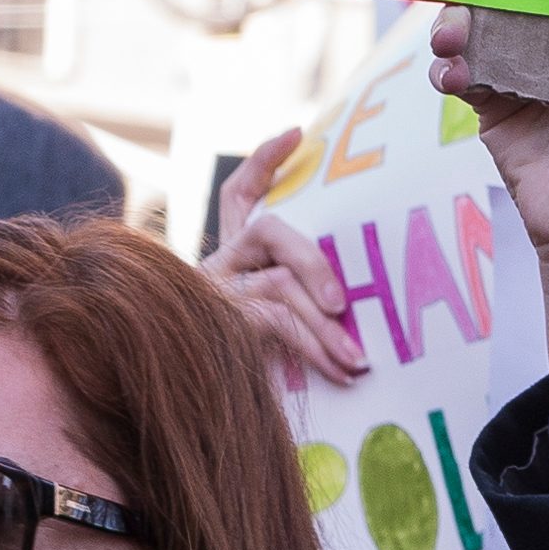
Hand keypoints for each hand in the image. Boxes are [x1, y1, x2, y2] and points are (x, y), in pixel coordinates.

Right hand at [202, 125, 369, 389]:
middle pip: (266, 228)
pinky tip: (340, 371)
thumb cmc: (247, 372)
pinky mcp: (218, 324)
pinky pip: (274, 321)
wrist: (189, 416)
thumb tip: (359, 308)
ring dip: (325, 325)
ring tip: (358, 360)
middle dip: (314, 259)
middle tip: (344, 304)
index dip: (262, 161)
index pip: (238, 195)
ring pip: (277, 283)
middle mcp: (216, 266)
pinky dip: (315, 345)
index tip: (296, 132)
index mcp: (230, 256)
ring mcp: (212, 294)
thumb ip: (304, 303)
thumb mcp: (276, 329)